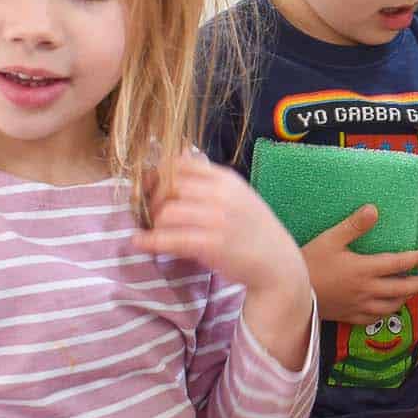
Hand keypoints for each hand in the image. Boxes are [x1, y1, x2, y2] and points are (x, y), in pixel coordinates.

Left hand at [133, 149, 312, 364]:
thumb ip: (210, 178)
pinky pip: (170, 238)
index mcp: (226, 179)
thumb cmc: (253, 229)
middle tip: (151, 214)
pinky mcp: (211, 245)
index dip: (158, 175)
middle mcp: (222, 195)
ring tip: (155, 231)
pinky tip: (140, 243)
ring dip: (153, 222)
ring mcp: (217, 220)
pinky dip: (149, 240)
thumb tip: (179, 153)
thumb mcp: (237, 195)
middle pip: (169, 187)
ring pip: (166, 212)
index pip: (180, 164)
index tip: (149, 187)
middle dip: (153, 200)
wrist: (277, 263)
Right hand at [304, 206, 417, 326]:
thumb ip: (354, 226)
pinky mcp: (348, 316)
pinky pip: (374, 318)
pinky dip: (385, 312)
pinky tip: (386, 308)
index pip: (398, 263)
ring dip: (405, 298)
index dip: (417, 258)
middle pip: (401, 288)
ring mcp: (358, 305)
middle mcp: (367, 290)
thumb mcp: (330, 239)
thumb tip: (374, 209)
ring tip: (413, 293)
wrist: (290, 294)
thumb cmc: (309, 262)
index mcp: (364, 269)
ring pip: (390, 306)